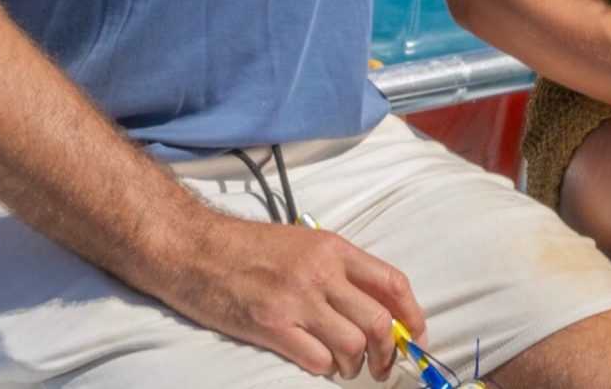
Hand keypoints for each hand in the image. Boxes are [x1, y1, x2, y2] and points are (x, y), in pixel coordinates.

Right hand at [145, 211, 427, 380]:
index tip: (415, 334)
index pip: (393, 283)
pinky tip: (317, 362)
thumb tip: (376, 302)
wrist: (195, 248)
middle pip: (379, 321)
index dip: (413, 314)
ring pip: (353, 345)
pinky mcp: (271, 326)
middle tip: (381, 365)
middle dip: (387, 352)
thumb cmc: (247, 247)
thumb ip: (338, 268)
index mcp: (334, 249)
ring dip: (355, 364)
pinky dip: (324, 368)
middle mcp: (321, 273)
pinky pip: (317, 359)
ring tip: (345, 366)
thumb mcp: (303, 243)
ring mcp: (297, 300)